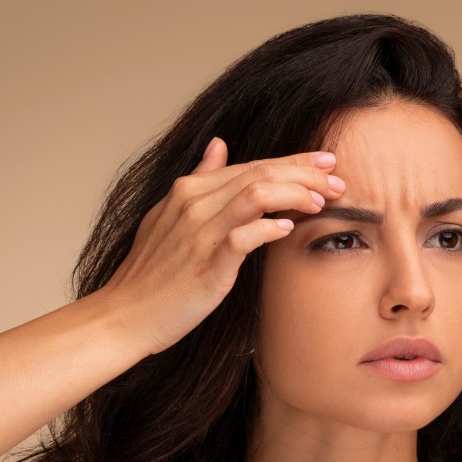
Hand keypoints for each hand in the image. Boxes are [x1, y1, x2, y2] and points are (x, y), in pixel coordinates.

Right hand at [100, 138, 345, 355]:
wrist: (125, 315)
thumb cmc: (152, 273)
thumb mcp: (168, 216)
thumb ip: (200, 180)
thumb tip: (219, 146)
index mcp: (188, 190)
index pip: (251, 164)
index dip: (293, 161)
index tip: (325, 164)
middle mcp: (194, 204)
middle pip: (259, 173)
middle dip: (304, 173)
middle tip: (337, 179)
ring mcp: (199, 233)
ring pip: (256, 195)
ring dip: (295, 194)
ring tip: (322, 202)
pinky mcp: (207, 264)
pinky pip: (243, 237)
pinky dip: (268, 228)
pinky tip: (288, 228)